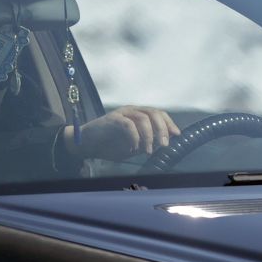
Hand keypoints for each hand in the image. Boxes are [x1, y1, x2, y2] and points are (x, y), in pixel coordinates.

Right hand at [65, 106, 180, 159]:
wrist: (85, 145)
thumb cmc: (109, 145)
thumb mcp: (132, 146)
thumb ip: (146, 143)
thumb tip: (164, 143)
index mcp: (138, 115)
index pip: (159, 114)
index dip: (169, 123)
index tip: (176, 135)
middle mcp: (132, 111)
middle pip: (154, 113)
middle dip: (162, 129)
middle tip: (164, 145)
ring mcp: (122, 113)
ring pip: (143, 118)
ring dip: (149, 135)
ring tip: (148, 150)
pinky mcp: (112, 119)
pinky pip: (128, 125)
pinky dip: (134, 137)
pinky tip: (133, 148)